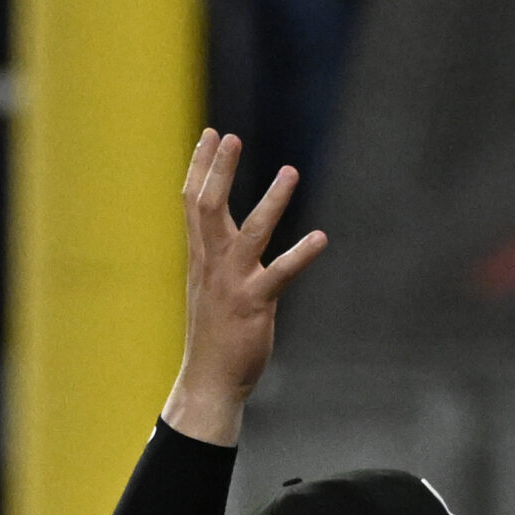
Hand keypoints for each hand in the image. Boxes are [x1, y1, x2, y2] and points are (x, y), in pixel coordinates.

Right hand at [161, 131, 328, 445]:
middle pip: (208, 207)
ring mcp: (233, 283)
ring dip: (272, 201)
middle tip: (228, 135)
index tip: (210, 133)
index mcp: (201, 257)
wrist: (210, 381)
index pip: (193, 202)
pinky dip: (302, 254)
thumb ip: (217, 258)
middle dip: (218, 170)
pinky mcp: (255, 304)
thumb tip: (225, 236)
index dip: (201, 166)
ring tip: (291, 171)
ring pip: (250, 232)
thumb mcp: (210, 287)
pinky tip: (322, 237)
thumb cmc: (214, 335)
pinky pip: (281, 273)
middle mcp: (212, 264)